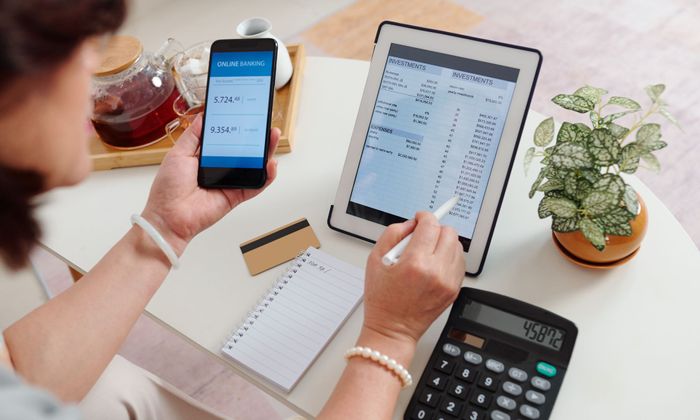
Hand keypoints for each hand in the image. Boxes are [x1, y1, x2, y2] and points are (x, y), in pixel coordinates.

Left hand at [141, 114, 278, 254]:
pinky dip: (266, 176)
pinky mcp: (236, 196)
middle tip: (264, 124)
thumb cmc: (168, 189)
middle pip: (244, 150)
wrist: (169, 216)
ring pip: (254, 166)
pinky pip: (256, 185)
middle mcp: (220, 168)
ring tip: (272, 138)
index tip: (245, 114)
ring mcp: (230, 182)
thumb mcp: (178, 153)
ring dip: (266, 153)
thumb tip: (202, 117)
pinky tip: (270, 164)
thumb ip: (193, 135)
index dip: (237, 127)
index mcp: (205, 157)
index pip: (226, 139)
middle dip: (256, 137)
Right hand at [362, 212, 464, 351]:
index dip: (424, 217)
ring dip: (444, 243)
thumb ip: (393, 234)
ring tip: (428, 251)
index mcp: (415, 263)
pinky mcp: (454, 290)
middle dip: (435, 229)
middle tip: (423, 236)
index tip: (420, 218)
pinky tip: (435, 263)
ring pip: (457, 247)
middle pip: (449, 233)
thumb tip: (411, 224)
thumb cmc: (382, 299)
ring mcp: (448, 282)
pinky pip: (459, 263)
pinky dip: (449, 258)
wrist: (393, 329)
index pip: (430, 225)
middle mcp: (435, 271)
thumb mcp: (375, 260)